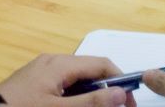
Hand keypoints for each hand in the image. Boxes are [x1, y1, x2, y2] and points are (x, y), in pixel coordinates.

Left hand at [0, 54, 135, 106]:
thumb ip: (91, 102)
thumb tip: (123, 93)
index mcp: (60, 64)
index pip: (102, 64)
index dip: (121, 83)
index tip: (130, 106)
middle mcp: (53, 62)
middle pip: (90, 72)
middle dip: (106, 93)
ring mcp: (42, 73)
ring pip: (77, 82)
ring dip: (90, 98)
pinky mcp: (34, 85)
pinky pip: (63, 88)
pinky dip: (74, 99)